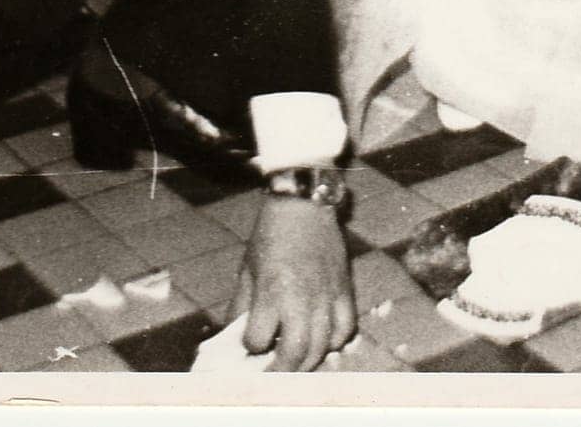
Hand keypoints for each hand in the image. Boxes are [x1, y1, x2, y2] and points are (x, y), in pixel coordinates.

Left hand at [229, 196, 356, 371]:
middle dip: (281, 370)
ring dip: (307, 361)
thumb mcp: (247, 268)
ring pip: (322, 347)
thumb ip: (242, 304)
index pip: (259, 339)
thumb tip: (235, 333)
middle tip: (271, 373)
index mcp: (272, 292)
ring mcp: (326, 297)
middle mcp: (301, 299)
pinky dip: (334, 342)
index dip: (250, 345)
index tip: (248, 343)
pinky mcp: (344, 291)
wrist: (302, 206)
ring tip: (294, 363)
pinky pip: (345, 329)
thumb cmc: (270, 235)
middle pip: (295, 353)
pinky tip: (321, 341)